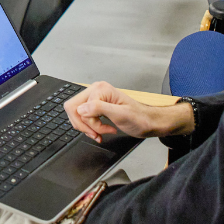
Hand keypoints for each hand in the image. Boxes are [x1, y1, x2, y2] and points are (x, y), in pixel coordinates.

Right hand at [64, 82, 193, 141]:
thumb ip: (99, 108)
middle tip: (96, 134)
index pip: (79, 108)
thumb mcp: (120, 115)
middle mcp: (95, 91)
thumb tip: (81, 109)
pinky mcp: (97, 105)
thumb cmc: (140, 119)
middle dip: (83, 125)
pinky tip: (100, 131)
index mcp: (100, 89)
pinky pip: (84, 116)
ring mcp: (96, 98)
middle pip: (74, 109)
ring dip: (87, 127)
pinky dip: (90, 127)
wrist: (149, 123)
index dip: (89, 123)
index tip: (102, 131)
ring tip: (100, 134)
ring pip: (77, 114)